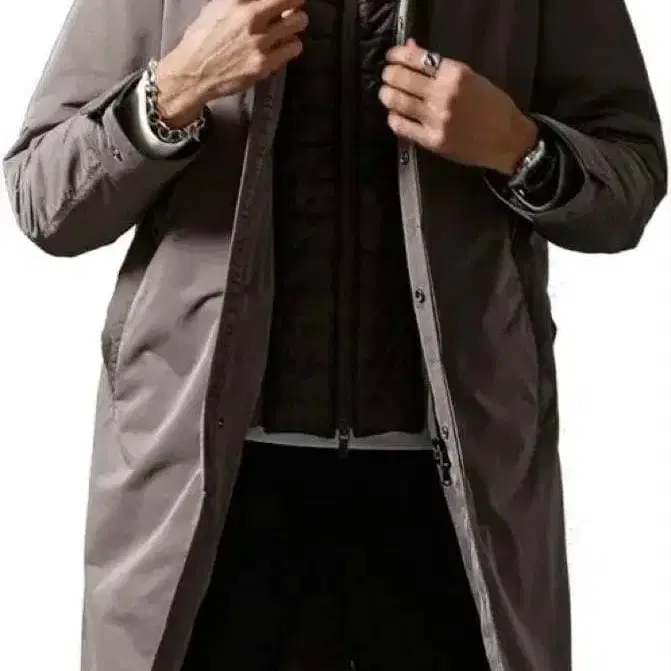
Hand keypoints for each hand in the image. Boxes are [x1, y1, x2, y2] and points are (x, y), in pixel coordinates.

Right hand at [155, 0, 308, 126]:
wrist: (194, 73)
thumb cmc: (201, 39)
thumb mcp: (217, 7)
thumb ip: (242, 1)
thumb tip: (261, 1)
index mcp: (238, 2)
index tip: (288, 0)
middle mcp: (251, 19)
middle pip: (294, 2)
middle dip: (295, 5)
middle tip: (291, 11)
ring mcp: (260, 43)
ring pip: (298, 24)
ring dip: (296, 25)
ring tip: (287, 30)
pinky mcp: (265, 64)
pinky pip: (293, 48)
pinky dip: (291, 45)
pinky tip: (282, 47)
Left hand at [379, 39, 537, 174]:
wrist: (508, 139)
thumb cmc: (493, 106)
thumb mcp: (471, 78)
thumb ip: (441, 67)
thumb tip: (412, 50)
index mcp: (456, 74)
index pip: (418, 59)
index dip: (399, 56)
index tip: (391, 57)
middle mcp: (444, 94)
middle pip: (404, 80)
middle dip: (390, 75)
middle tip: (387, 76)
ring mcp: (437, 119)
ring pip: (399, 103)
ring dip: (387, 95)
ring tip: (386, 93)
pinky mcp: (433, 140)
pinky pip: (404, 127)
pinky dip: (394, 119)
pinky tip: (394, 116)